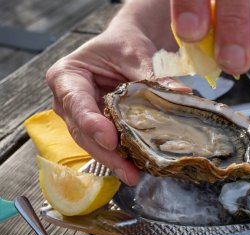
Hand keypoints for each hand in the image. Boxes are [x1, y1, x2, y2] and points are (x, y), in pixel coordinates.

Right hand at [46, 0, 190, 185]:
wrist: (126, 47)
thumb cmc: (123, 45)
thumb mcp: (136, 55)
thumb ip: (151, 77)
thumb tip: (181, 94)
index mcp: (67, 75)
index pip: (76, 102)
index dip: (91, 124)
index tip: (110, 140)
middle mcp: (68, 99)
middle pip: (82, 131)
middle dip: (105, 153)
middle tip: (127, 170)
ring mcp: (81, 115)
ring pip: (92, 143)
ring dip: (114, 160)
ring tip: (133, 174)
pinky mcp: (98, 126)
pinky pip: (106, 143)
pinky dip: (121, 154)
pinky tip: (136, 165)